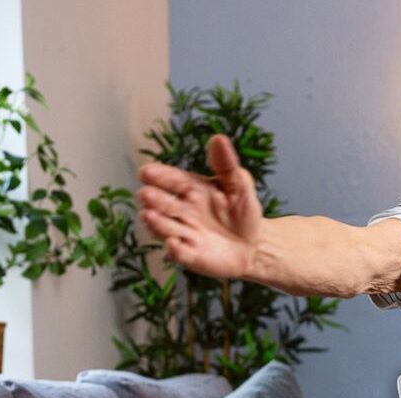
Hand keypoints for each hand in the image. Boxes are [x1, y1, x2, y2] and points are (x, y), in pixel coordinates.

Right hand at [136, 134, 261, 279]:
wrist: (255, 245)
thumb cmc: (243, 212)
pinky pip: (182, 254)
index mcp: (192, 190)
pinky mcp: (192, 256)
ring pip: (166, 228)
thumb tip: (218, 138)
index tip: (146, 172)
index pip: (173, 180)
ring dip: (157, 223)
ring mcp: (186, 234)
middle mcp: (183, 212)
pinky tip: (172, 244)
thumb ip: (227, 165)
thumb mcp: (239, 185)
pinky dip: (176, 250)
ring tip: (149, 216)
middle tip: (145, 194)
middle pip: (164, 204)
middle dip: (154, 199)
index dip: (159, 176)